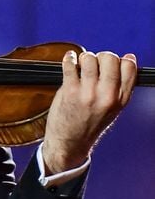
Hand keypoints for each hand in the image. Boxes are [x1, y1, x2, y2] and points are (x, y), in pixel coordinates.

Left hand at [42, 50, 136, 173]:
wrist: (70, 143)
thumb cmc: (89, 123)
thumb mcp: (113, 108)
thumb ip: (119, 86)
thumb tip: (128, 58)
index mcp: (121, 99)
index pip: (129, 67)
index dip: (119, 59)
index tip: (110, 63)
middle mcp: (107, 96)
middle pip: (109, 58)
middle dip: (100, 56)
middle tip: (94, 63)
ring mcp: (88, 93)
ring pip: (89, 58)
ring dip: (83, 58)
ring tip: (80, 65)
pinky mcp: (70, 91)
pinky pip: (70, 65)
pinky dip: (68, 58)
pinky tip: (69, 59)